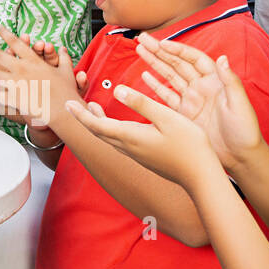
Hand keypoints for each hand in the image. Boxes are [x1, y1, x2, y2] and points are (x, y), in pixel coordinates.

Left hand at [0, 26, 81, 127]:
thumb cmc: (66, 92)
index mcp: (33, 61)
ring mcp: (15, 84)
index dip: (5, 33)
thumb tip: (63, 50)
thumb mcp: (66, 72)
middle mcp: (21, 70)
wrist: (62, 111)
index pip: (16, 42)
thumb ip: (64, 59)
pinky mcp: (13, 98)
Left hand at [65, 84, 222, 189]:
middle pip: (98, 132)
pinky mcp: (144, 158)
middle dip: (83, 118)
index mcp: (130, 136)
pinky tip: (117, 124)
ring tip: (91, 108)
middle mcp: (129, 148)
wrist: (202, 178)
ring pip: (108, 137)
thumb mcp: (168, 118)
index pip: (96, 125)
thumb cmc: (190, 147)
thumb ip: (142, 103)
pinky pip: (119, 142)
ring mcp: (136, 155)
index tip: (66, 104)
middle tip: (72, 104)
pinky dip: (110, 129)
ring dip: (96, 123)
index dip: (79, 114)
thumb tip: (117, 89)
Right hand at [133, 33, 263, 173]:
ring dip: (155, 63)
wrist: (239, 157)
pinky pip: (166, 96)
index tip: (161, 43)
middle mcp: (201, 87)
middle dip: (160, 51)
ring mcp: (191, 100)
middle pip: (177, 64)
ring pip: (169, 76)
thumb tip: (222, 58)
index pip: (194, 59)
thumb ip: (230, 81)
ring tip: (140, 50)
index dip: (178, 49)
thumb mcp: (240, 105)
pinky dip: (155, 85)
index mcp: (215, 81)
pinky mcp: (184, 113)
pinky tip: (145, 75)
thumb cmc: (245, 131)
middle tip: (143, 39)